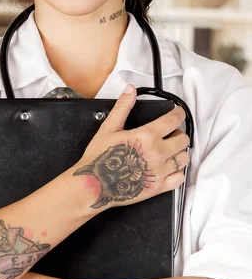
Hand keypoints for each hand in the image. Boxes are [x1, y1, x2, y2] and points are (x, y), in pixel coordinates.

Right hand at [73, 85, 188, 210]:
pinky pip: (180, 178)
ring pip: (184, 158)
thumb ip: (123, 107)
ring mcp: (160, 171)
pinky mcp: (159, 187)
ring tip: (170, 150)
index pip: (173, 120)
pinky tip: (169, 168)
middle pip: (183, 139)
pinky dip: (178, 172)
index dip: (178, 113)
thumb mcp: (109, 128)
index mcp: (147, 136)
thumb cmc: (100, 158)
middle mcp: (157, 153)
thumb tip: (130, 91)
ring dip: (180, 152)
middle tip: (170, 133)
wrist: (95, 185)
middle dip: (178, 133)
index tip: (178, 113)